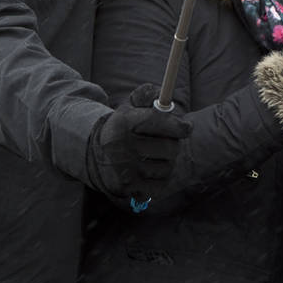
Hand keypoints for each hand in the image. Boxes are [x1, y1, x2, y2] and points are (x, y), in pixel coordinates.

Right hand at [84, 83, 190, 199]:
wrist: (96, 155)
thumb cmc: (124, 128)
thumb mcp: (130, 107)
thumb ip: (147, 95)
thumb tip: (164, 94)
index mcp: (124, 122)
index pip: (160, 122)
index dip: (180, 126)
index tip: (186, 128)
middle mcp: (123, 146)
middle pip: (170, 148)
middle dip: (173, 144)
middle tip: (166, 143)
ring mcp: (125, 169)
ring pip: (168, 167)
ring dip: (167, 162)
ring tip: (154, 157)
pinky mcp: (128, 188)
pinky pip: (161, 186)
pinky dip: (161, 180)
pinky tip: (150, 172)